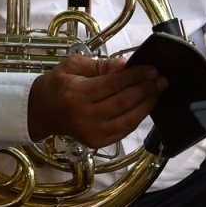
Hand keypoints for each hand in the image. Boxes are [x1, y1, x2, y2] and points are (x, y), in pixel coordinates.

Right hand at [27, 53, 166, 148]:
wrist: (44, 111)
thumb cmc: (59, 85)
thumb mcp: (72, 66)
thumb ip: (100, 65)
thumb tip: (124, 64)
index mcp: (76, 94)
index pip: (113, 84)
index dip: (135, 76)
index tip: (152, 69)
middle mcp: (84, 116)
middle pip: (124, 102)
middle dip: (146, 89)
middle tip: (161, 79)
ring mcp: (92, 132)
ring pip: (128, 119)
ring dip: (147, 105)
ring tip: (158, 91)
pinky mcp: (98, 142)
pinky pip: (125, 130)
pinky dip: (138, 117)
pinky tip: (145, 106)